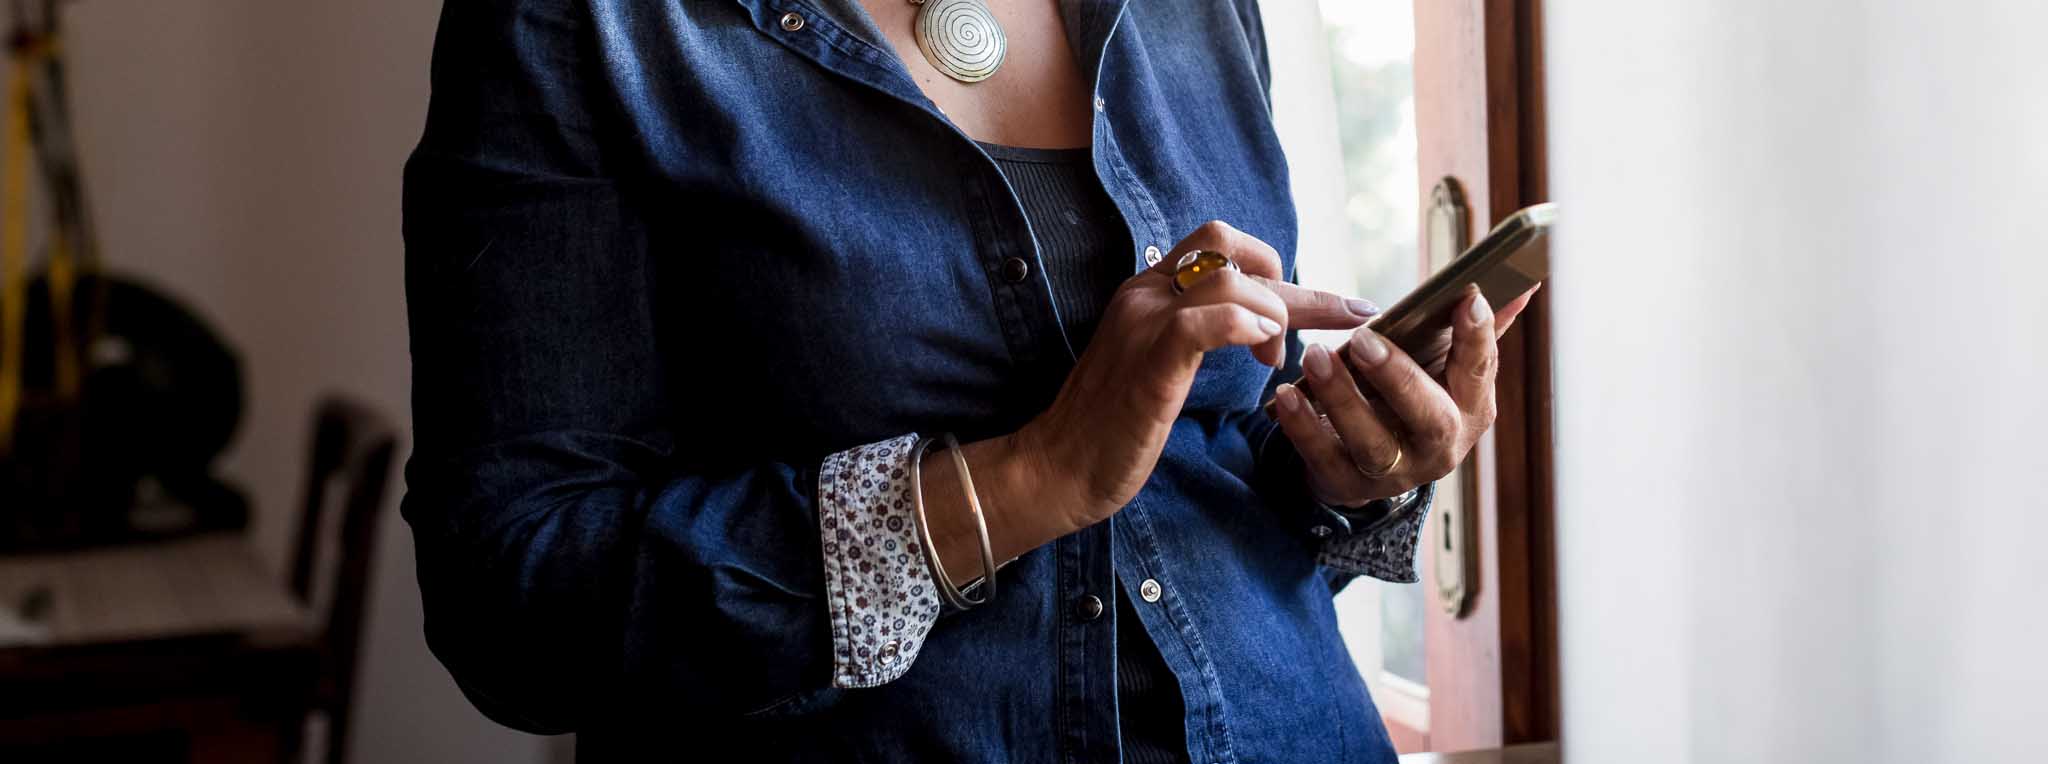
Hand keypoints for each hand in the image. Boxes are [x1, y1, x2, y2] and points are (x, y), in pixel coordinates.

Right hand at [923, 221, 1375, 578]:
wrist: (1056, 469)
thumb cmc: (1113, 427)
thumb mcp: (1160, 364)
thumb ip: (1199, 333)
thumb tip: (1260, 322)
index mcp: (1146, 290)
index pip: (1219, 246)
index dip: (1277, 267)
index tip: (1330, 307)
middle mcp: (1143, 293)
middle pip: (1226, 242)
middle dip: (1284, 279)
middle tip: (1305, 331)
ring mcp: (1143, 323)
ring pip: (1227, 277)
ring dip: (1271, 315)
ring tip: (1270, 361)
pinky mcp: (1150, 362)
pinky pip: (1206, 320)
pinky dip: (1246, 326)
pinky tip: (1259, 353)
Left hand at [1270, 284, 1536, 506]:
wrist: (1370, 468)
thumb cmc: (1413, 400)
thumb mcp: (1446, 370)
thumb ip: (1479, 331)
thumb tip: (1523, 283)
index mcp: (1471, 409)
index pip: (1480, 371)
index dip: (1478, 338)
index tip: (1468, 298)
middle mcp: (1440, 446)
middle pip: (1427, 416)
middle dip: (1398, 377)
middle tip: (1363, 339)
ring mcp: (1395, 472)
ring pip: (1372, 442)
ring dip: (1342, 398)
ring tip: (1315, 356)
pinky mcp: (1348, 485)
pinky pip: (1323, 458)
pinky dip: (1303, 426)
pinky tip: (1286, 394)